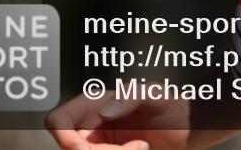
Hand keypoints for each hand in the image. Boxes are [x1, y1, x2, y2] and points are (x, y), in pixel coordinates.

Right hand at [45, 91, 191, 149]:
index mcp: (94, 103)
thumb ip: (132, 95)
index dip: (64, 138)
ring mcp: (96, 144)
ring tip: (141, 147)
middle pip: (74, 149)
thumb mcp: (157, 95)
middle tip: (136, 147)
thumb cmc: (168, 106)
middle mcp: (90, 126)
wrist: (182, 129)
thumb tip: (104, 110)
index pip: (58, 120)